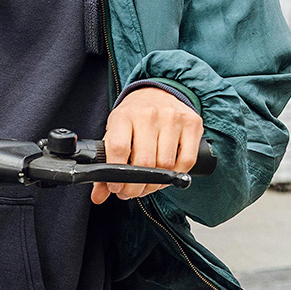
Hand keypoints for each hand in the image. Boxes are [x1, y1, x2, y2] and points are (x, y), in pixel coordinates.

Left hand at [93, 86, 204, 204]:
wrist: (156, 93)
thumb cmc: (133, 118)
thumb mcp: (114, 134)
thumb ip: (105, 165)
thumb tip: (98, 197)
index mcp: (124, 115)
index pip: (118, 148)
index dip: (117, 175)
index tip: (116, 187)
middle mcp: (149, 114)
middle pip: (144, 162)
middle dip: (136, 187)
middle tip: (132, 191)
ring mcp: (172, 118)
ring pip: (166, 165)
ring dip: (156, 184)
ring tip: (148, 184)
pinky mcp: (192, 123)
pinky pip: (187, 161)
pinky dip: (176, 175)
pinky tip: (167, 175)